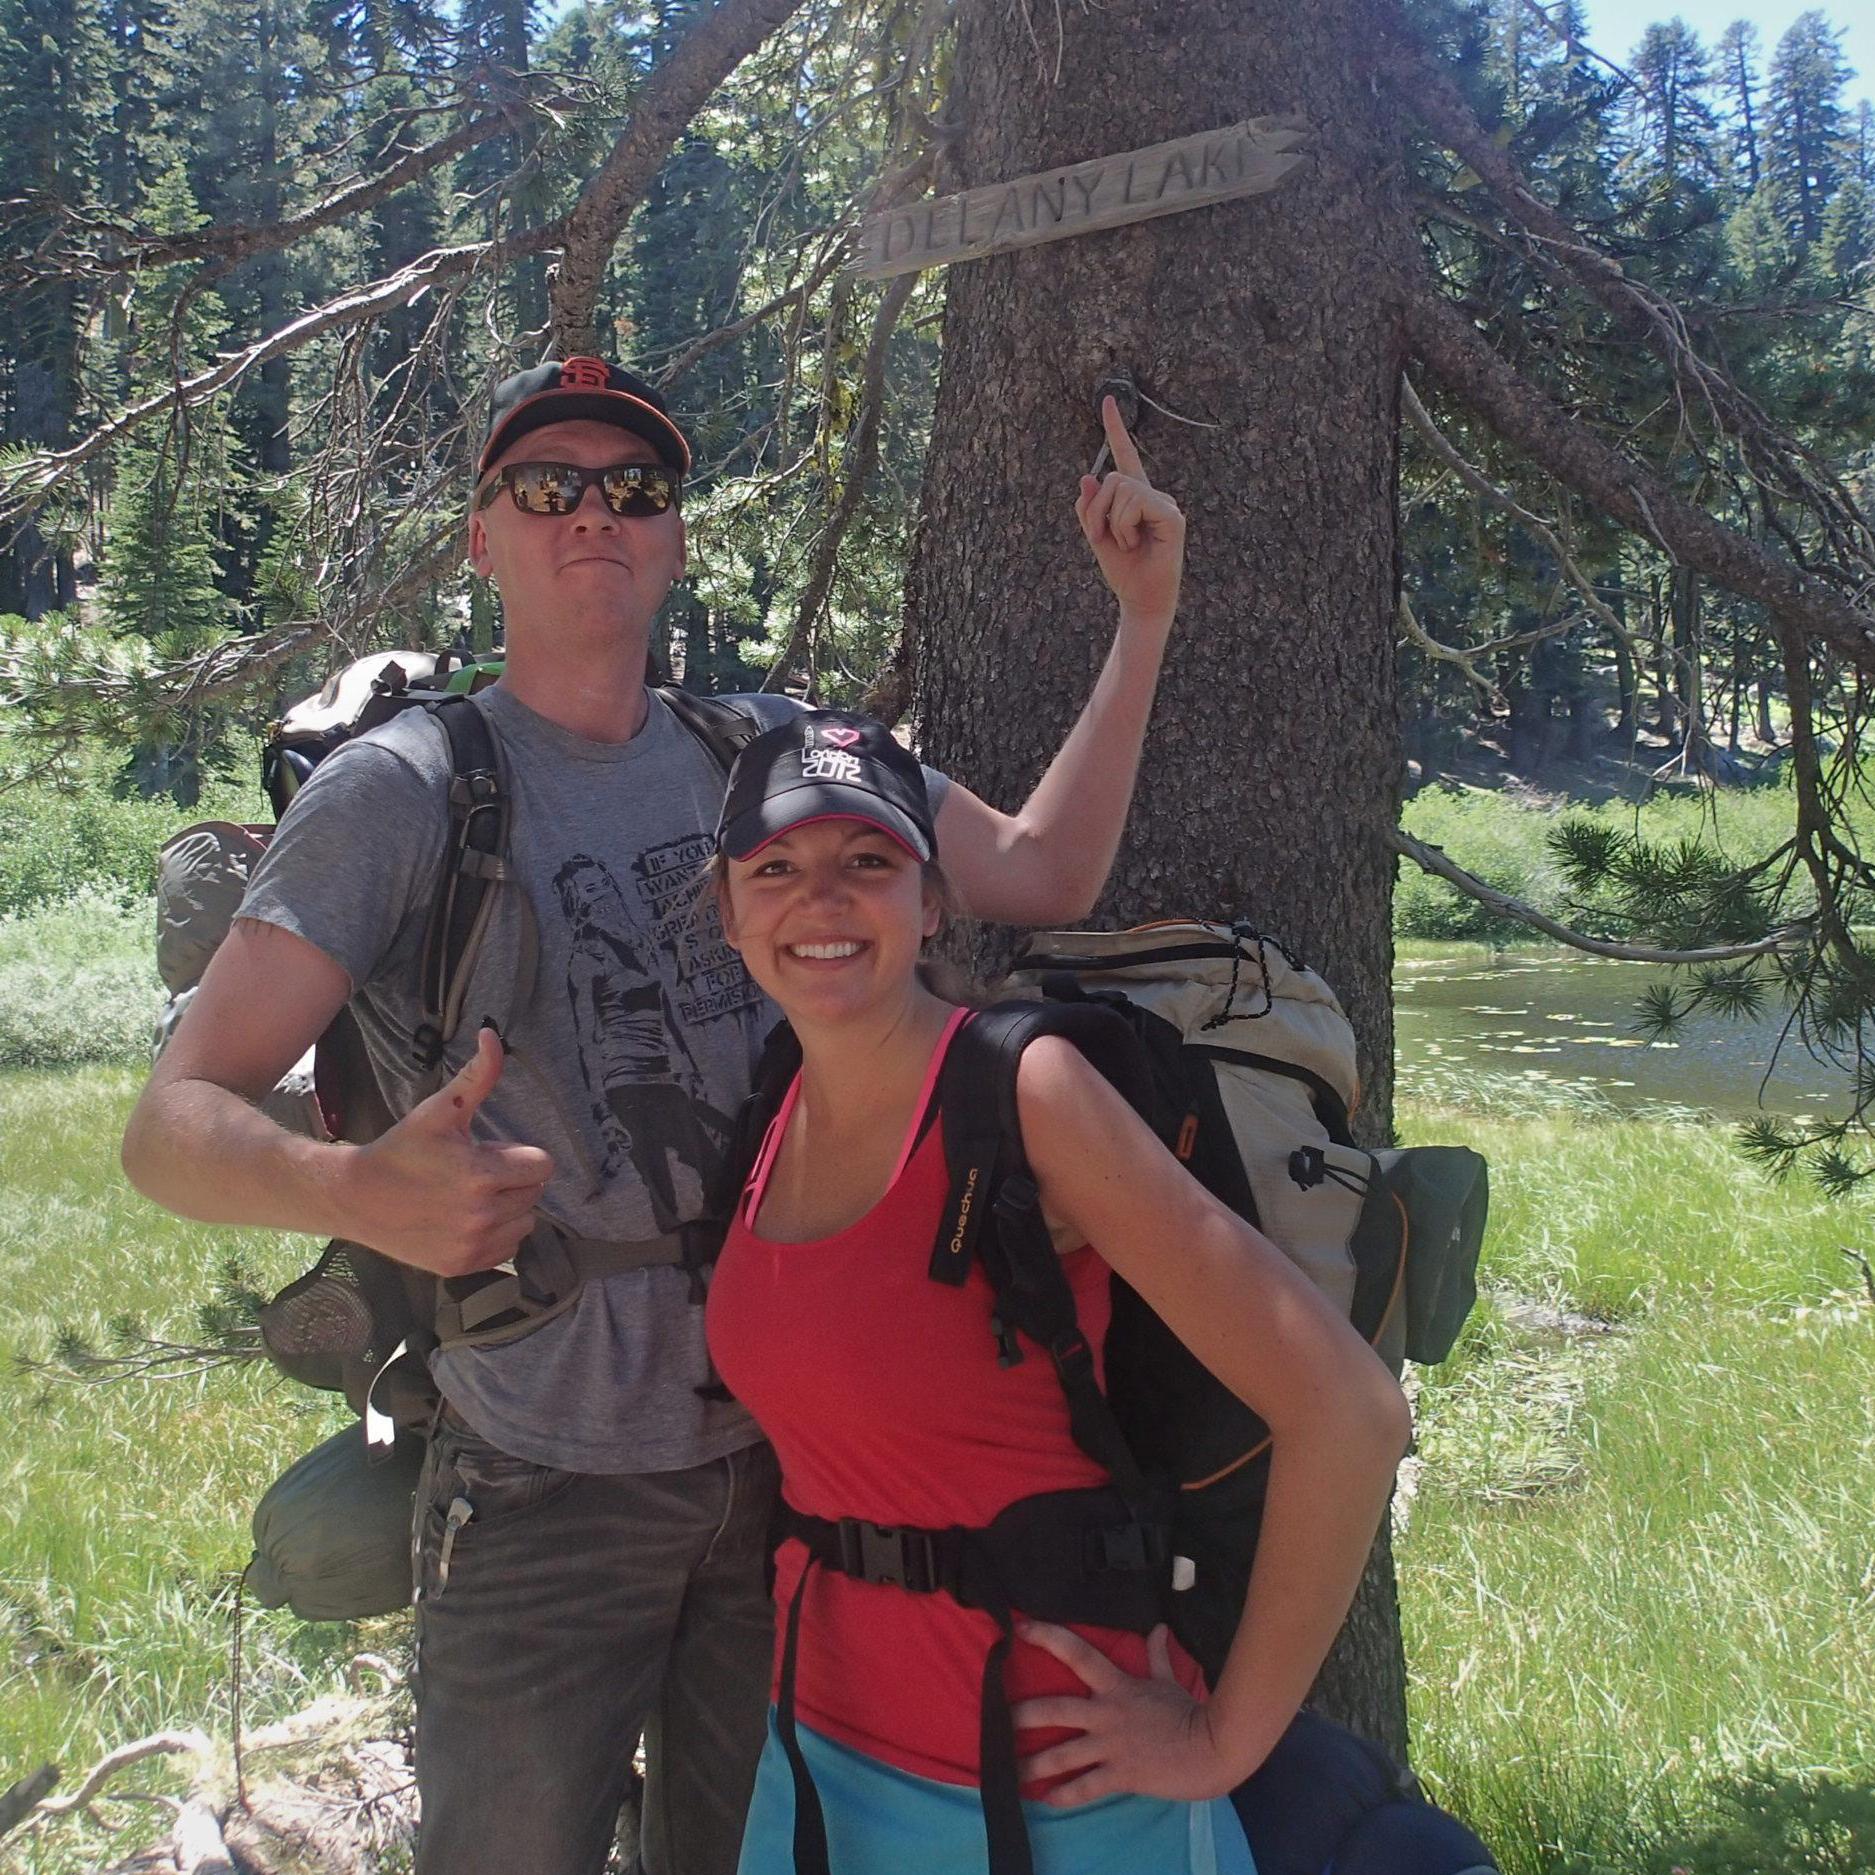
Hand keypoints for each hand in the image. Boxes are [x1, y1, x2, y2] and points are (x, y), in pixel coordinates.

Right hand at [340, 1026, 554, 1275]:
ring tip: (471, 1197)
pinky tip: (465, 1220)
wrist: (356, 1198)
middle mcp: (482, 1213)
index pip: (542, 1165)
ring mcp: (472, 1244)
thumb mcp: (440, 1110)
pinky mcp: (462, 1266)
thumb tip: (492, 1034)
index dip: (520, 1156)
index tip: (492, 1153)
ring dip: (509, 1209)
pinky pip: (506, 1249)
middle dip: (513, 1181)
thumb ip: (477, 1076)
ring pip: (525, 1223)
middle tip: (475, 1174)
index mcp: (481, 1173)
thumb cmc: (402, 1149)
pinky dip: (495, 1236)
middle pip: (534, 1193)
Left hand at [1011, 1621, 1240, 1805]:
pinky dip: (1064, 1795)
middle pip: (1055, 1709)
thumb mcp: (1170, 1679)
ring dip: (1033, 1765)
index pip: (1077, 1654)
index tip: (1021, 1629)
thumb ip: (1157, 1654)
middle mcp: (1106, 1714)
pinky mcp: (1120, 1775)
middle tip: (997, 1720)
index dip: (1048, 1638)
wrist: (1212, 1749)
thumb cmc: (1189, 1713)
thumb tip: (1157, 1627)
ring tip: (1008, 1772)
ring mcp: (1111, 1746)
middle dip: (1023, 1715)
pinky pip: (1085, 1787)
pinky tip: (1047, 1800)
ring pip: (1062, 1754)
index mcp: (1117, 1686)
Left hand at [1075, 397, 1185, 635]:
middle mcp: (1152, 494)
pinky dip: (1124, 527)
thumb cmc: (1122, 571)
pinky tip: (1135, 543)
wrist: (1140, 599)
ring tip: (1125, 544)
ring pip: (1122, 489)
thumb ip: (1090, 507)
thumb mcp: (1096, 535)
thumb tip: (1087, 476)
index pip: (1125, 456)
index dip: (1115, 429)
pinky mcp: (1173, 518)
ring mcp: (1165, 504)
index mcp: (1134, 496)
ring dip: (1112, 522)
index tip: (1107, 400)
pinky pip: (1137, 504)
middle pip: (1112, 478)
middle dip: (1097, 510)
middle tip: (1104, 538)